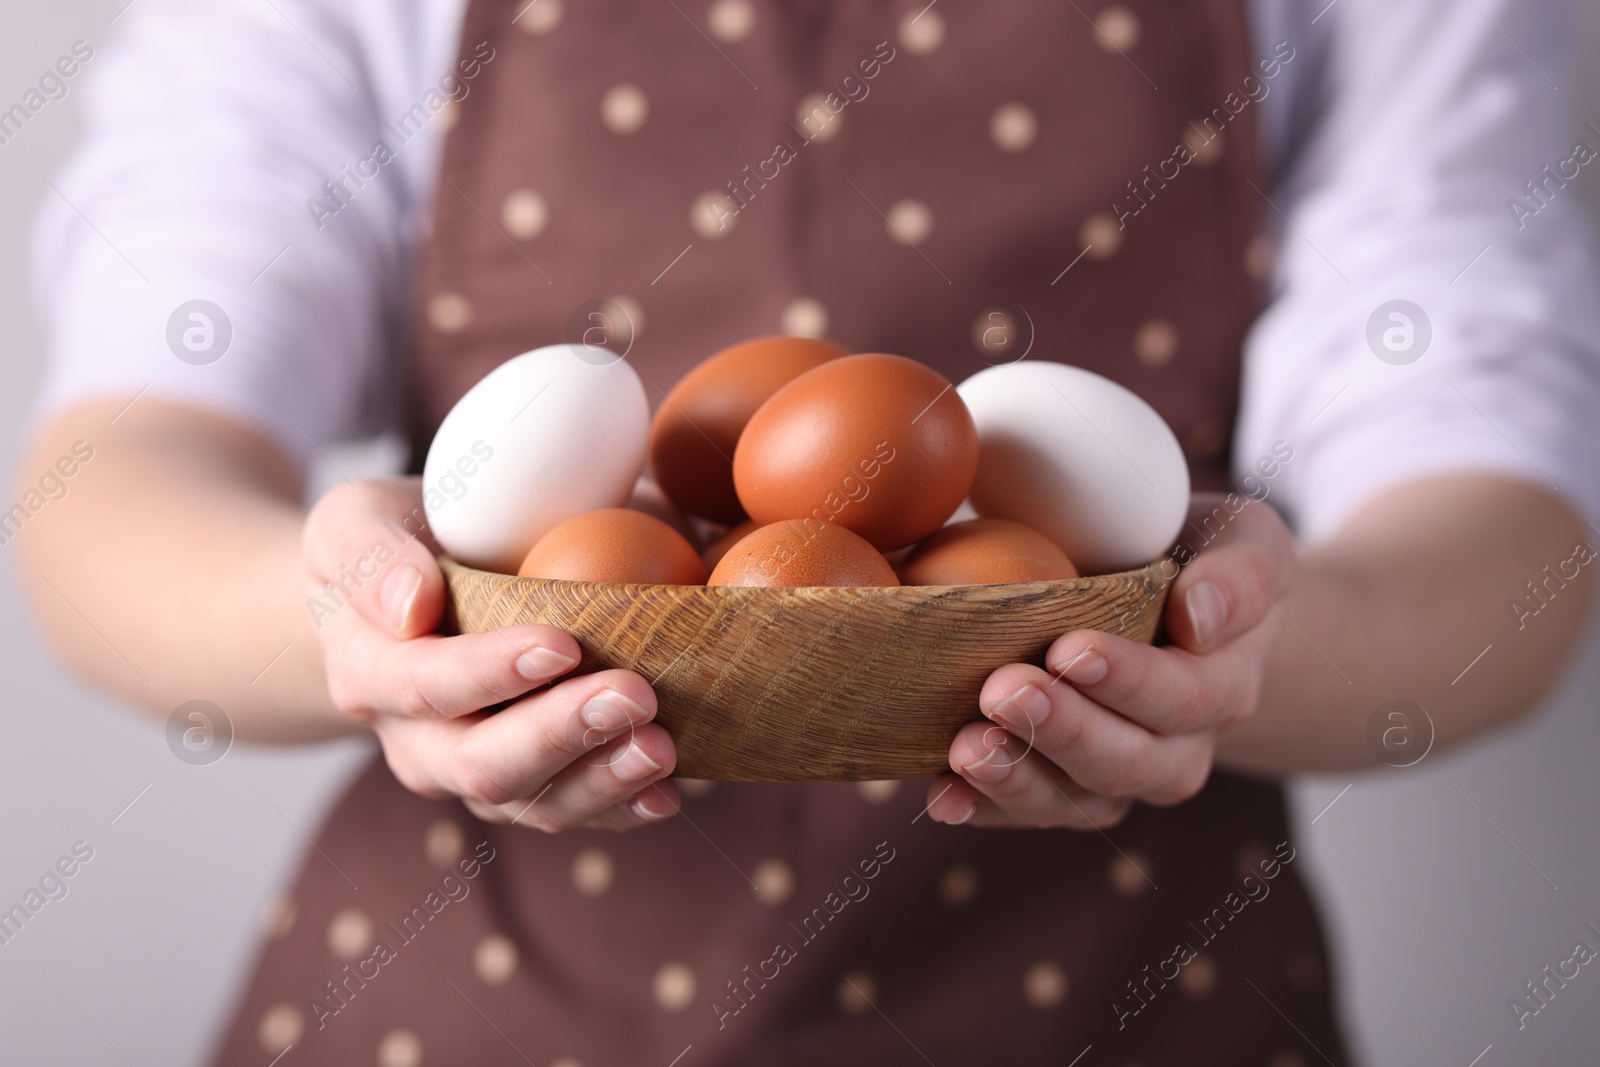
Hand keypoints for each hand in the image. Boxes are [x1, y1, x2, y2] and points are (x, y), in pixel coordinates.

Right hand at [303, 478, 679, 830]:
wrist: (417, 597)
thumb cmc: (394, 543)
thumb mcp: (354, 522)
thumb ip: (369, 553)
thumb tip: (412, 605)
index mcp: (370, 677)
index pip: (426, 686)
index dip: (491, 672)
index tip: (562, 644)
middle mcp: (419, 745)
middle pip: (484, 763)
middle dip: (561, 734)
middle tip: (632, 694)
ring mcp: (479, 775)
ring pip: (537, 803)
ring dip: (603, 780)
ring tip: (661, 746)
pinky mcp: (534, 788)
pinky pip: (577, 812)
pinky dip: (626, 806)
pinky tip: (672, 792)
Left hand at [925, 493, 1293, 827]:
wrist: (1179, 612)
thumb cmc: (1202, 559)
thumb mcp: (1246, 543)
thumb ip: (1240, 575)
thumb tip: (1197, 617)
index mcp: (1223, 689)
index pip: (1180, 697)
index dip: (1126, 681)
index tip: (1069, 649)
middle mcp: (1175, 751)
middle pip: (1123, 761)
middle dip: (1061, 730)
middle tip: (1003, 692)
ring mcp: (1115, 779)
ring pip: (1074, 801)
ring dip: (1016, 778)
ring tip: (967, 749)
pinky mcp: (1062, 791)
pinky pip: (1026, 813)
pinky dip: (982, 809)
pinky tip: (943, 797)